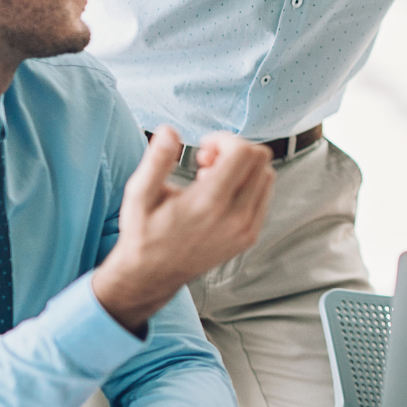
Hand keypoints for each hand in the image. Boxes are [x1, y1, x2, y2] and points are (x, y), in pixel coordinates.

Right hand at [93, 127, 273, 329]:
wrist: (152, 275)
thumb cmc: (144, 232)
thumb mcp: (140, 193)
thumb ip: (156, 160)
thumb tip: (170, 131)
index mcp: (209, 203)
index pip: (244, 153)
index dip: (225, 140)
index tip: (203, 149)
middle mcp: (235, 218)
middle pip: (260, 160)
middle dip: (235, 151)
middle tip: (207, 162)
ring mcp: (246, 229)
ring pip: (266, 176)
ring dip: (243, 168)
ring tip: (211, 178)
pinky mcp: (250, 237)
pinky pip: (264, 197)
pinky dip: (247, 186)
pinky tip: (219, 195)